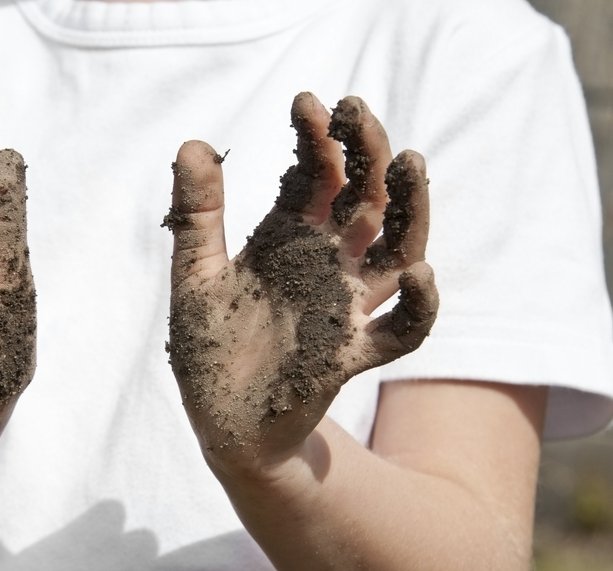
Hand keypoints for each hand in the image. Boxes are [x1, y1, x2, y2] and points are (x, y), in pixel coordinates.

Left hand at [164, 92, 437, 474]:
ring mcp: (346, 308)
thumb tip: (194, 143)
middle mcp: (325, 266)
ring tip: (409, 163)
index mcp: (287, 241)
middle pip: (364, 200)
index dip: (316, 140)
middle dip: (365, 154)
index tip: (307, 102)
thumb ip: (196, 216)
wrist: (222, 426)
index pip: (315, 178)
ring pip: (396, 250)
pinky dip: (418, 305)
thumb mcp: (195, 277)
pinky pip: (403, 330)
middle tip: (357, 112)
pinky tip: (415, 273)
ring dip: (409, 208)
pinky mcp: (354, 354)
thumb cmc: (209, 351)